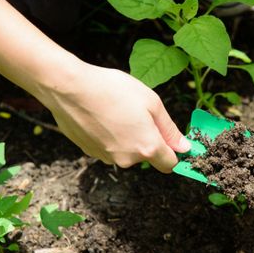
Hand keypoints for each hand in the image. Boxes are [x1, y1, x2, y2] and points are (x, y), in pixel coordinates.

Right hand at [39, 63, 189, 172]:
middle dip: (149, 140)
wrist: (69, 88)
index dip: (174, 153)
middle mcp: (128, 159)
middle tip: (140, 113)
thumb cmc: (113, 90)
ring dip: (128, 137)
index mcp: (147, 147)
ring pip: (127, 152)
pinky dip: (110, 136)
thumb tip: (184, 147)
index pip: (170, 164)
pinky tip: (103, 116)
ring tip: (118, 111)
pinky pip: (109, 147)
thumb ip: (169, 129)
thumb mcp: (151, 102)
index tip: (173, 141)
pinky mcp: (90, 152)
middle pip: (147, 156)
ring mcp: (107, 158)